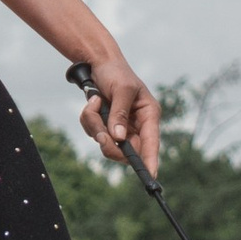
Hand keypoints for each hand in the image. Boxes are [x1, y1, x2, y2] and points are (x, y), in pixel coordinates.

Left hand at [74, 53, 159, 172]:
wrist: (98, 63)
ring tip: (93, 102)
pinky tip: (92, 103)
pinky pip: (94, 133)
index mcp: (149, 116)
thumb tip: (118, 138)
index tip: (151, 176)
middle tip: (101, 136)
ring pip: (106, 143)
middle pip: (126, 151)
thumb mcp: (121, 89)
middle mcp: (137, 125)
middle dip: (110, 144)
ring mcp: (120, 127)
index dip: (151, 160)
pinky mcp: (106, 126)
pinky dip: (88, 120)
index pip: (152, 143)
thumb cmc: (116, 72)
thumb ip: (120, 114)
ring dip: (94, 125)